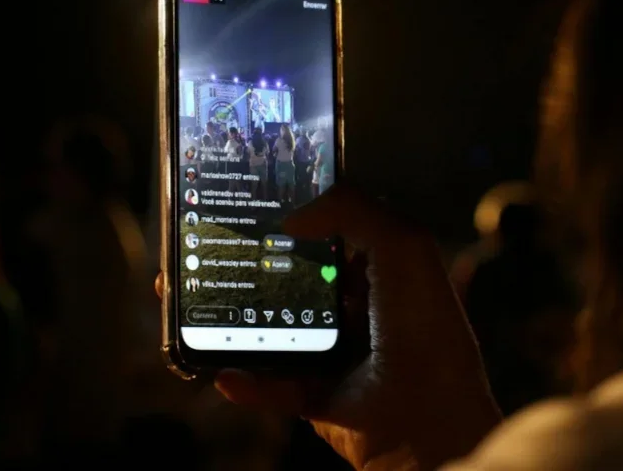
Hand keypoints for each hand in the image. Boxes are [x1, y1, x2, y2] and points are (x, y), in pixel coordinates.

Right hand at [158, 186, 500, 468]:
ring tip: (195, 303)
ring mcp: (334, 353)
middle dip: (253, 263)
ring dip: (235, 318)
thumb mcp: (403, 245)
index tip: (252, 202)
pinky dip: (247, 381)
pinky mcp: (318, 395)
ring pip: (273, 329)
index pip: (329, 232)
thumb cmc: (423, 326)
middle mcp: (356, 308)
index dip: (295, 214)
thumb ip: (353, 209)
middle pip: (291, 277)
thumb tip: (293, 215)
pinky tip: (224, 372)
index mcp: (379, 269)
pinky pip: (271, 386)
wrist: (427, 420)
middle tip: (213, 247)